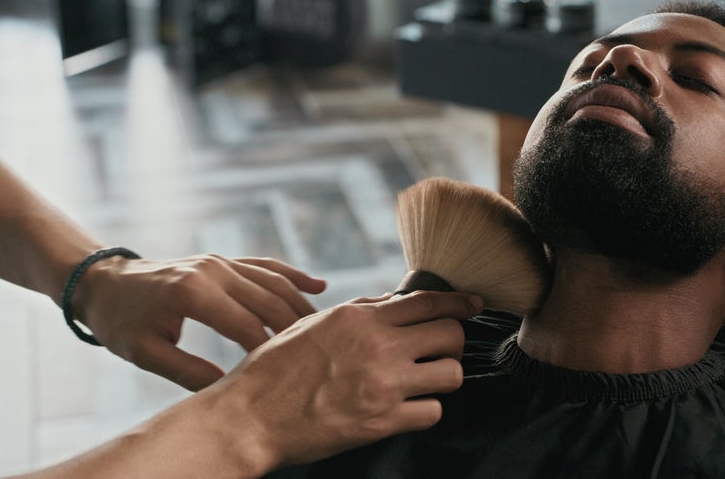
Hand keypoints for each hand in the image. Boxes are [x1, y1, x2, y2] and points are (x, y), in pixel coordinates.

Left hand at [72, 254, 326, 390]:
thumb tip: (231, 389)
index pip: (247, 327)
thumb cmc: (121, 322)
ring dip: (301, 304)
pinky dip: (292, 275)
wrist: (103, 282)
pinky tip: (318, 284)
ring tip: (325, 329)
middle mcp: (214, 271)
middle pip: (270, 302)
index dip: (270, 353)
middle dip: (296, 330)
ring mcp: (221, 262)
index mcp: (194, 294)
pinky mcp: (223, 260)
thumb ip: (189, 372)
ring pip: (274, 282)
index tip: (289, 375)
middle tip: (320, 355)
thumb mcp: (146, 354)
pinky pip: (265, 265)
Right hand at [211, 290, 483, 468]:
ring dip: (443, 377)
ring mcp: (384, 385)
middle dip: (451, 343)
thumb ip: (359, 314)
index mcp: (360, 318)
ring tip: (423, 381)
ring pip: (451, 374)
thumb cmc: (274, 369)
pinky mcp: (383, 422)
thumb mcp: (314, 325)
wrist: (249, 417)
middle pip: (451, 335)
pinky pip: (433, 412)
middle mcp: (378, 346)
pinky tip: (408, 408)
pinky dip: (425, 410)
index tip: (475, 304)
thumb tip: (395, 304)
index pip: (428, 302)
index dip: (459, 302)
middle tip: (439, 351)